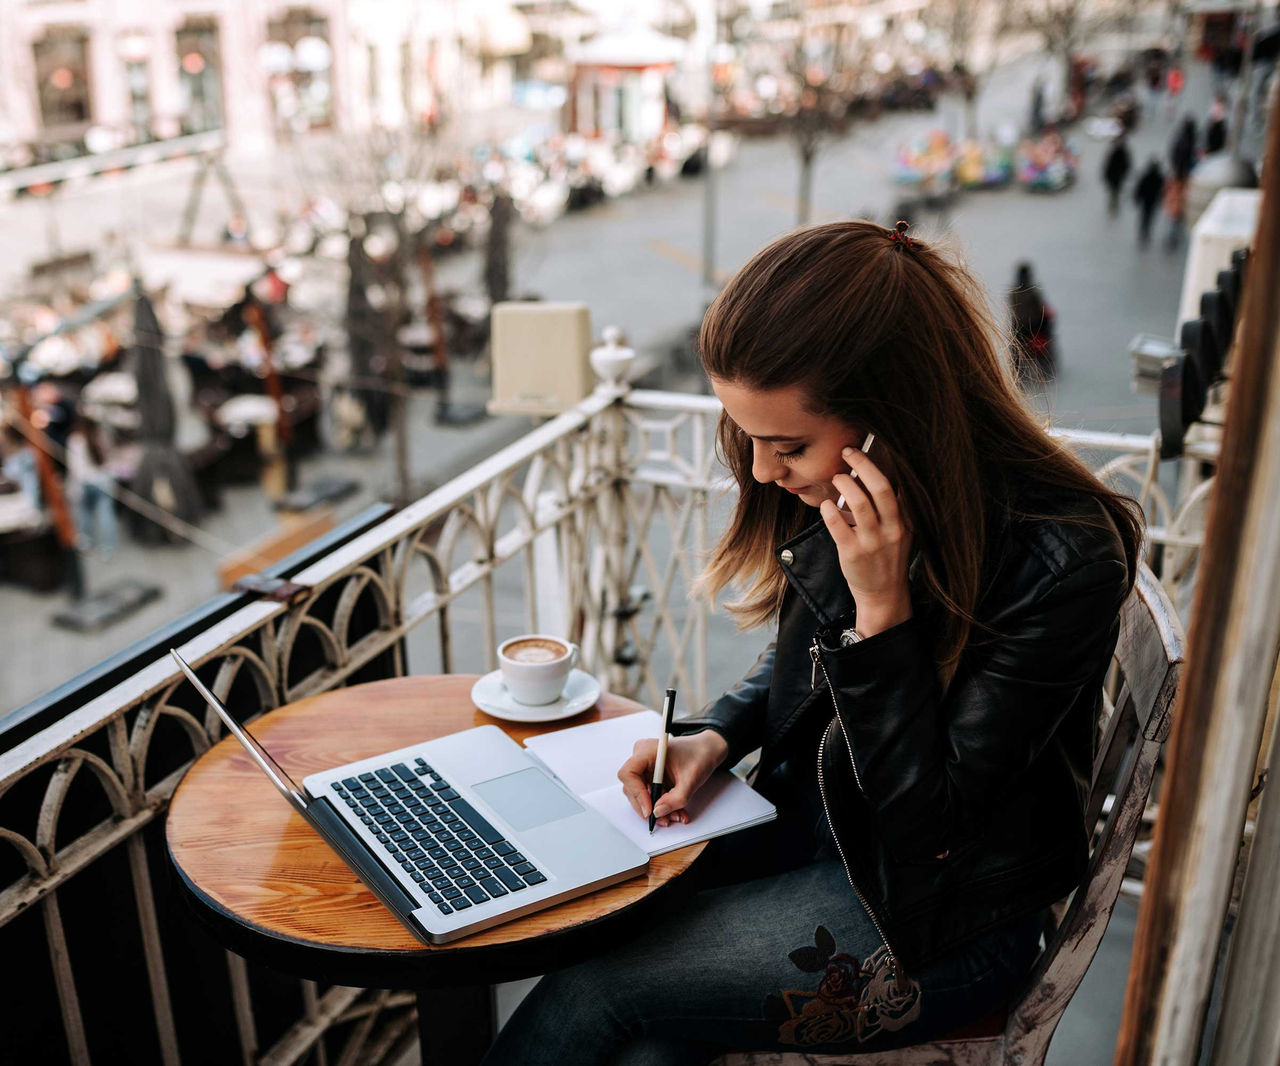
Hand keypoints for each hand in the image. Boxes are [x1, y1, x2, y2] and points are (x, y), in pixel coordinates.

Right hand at [617, 731, 727, 826]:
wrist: (706, 750)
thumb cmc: (699, 755)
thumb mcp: (691, 779)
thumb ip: (676, 798)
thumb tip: (658, 812)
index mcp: (648, 750)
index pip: (629, 773)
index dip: (637, 794)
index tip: (649, 809)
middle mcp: (642, 757)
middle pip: (632, 787)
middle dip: (648, 807)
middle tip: (664, 819)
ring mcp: (644, 767)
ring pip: (640, 794)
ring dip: (656, 808)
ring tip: (674, 815)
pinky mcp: (648, 775)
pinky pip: (648, 794)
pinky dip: (660, 804)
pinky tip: (674, 810)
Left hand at [819, 445, 912, 636]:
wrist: (883, 594)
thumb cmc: (886, 558)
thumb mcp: (899, 532)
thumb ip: (890, 509)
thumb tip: (869, 476)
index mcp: (905, 520)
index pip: (895, 486)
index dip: (878, 463)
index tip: (863, 448)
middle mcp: (892, 528)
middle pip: (881, 488)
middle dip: (863, 464)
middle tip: (847, 452)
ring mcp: (873, 541)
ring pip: (860, 503)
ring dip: (845, 484)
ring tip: (837, 477)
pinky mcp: (853, 553)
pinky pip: (838, 525)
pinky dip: (829, 510)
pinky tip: (825, 505)